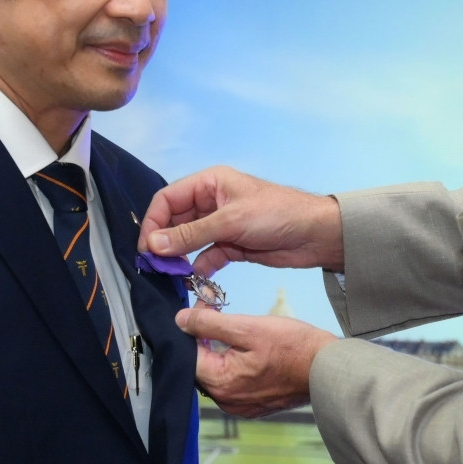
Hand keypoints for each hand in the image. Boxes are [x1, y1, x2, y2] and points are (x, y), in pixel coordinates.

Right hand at [139, 166, 344, 276]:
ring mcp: (221, 225)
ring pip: (189, 241)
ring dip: (179, 257)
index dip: (153, 222)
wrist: (316, 235)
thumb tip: (153, 245)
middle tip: (155, 266)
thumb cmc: (277, 215)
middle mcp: (212, 202)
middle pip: (175, 221)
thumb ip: (190, 234)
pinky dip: (199, 268)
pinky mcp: (232, 246)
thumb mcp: (230, 222)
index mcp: (210, 183)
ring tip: (171, 275)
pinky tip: (196, 280)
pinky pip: (206, 257)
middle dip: (163, 242)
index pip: (168, 199)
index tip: (146, 248)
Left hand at [176, 308, 335, 417]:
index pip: (187, 354)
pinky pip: (232, 384)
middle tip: (218, 312)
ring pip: (215, 374)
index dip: (191, 327)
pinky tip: (247, 351)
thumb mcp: (249, 327)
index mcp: (220, 383)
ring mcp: (240, 406)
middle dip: (203, 339)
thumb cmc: (294, 347)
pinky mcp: (253, 406)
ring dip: (218, 352)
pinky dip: (233, 365)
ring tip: (235, 330)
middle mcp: (225, 401)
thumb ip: (211, 323)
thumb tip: (180, 320)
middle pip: (200, 366)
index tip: (205, 306)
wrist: (327, 370)